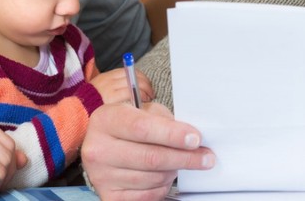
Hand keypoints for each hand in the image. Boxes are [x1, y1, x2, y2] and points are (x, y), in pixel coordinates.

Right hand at [81, 102, 213, 200]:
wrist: (101, 146)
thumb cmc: (126, 126)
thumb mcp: (141, 111)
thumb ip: (164, 120)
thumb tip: (191, 139)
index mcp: (106, 121)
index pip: (143, 128)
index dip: (172, 135)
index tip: (195, 139)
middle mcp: (98, 149)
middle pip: (151, 157)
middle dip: (184, 158)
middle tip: (205, 157)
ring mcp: (101, 176)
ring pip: (153, 178)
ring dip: (173, 171)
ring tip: (178, 162)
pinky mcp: (110, 197)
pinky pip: (147, 196)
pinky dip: (163, 187)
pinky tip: (164, 175)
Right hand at [89, 68, 154, 105]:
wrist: (76, 115)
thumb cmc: (91, 107)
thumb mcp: (100, 91)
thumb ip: (115, 87)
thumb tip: (135, 87)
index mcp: (106, 77)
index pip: (129, 71)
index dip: (142, 78)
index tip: (147, 85)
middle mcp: (108, 81)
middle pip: (134, 77)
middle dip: (146, 85)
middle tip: (151, 94)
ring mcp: (109, 90)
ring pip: (135, 86)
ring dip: (145, 92)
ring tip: (148, 100)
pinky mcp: (111, 101)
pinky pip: (131, 96)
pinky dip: (140, 98)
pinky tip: (142, 105)